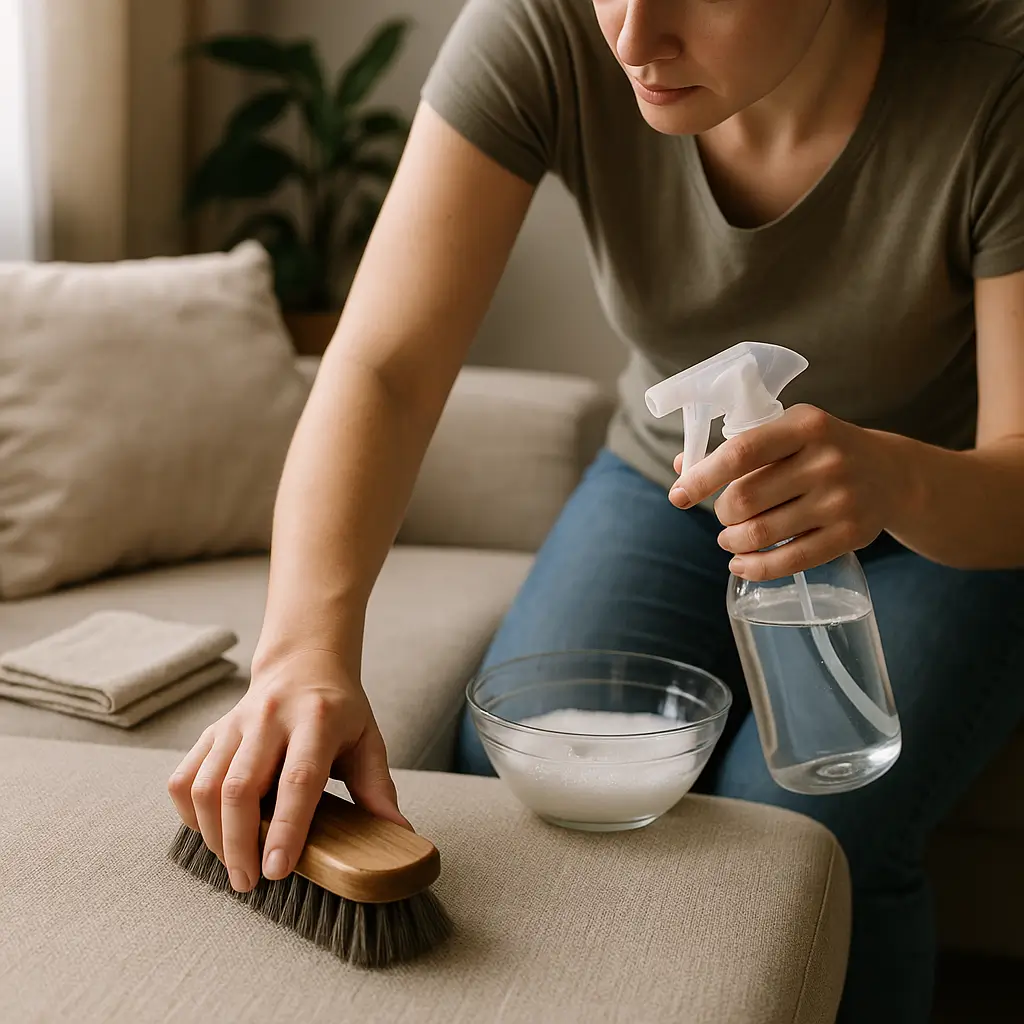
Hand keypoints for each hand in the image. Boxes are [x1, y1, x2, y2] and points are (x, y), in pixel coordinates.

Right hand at [167, 648, 409, 893]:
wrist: (304, 665)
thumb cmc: (340, 711)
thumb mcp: (368, 741)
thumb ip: (378, 789)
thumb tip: (400, 835)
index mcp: (317, 720)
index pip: (297, 778)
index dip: (286, 826)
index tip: (277, 869)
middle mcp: (270, 718)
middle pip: (240, 787)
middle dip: (239, 843)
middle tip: (249, 883)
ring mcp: (235, 723)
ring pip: (206, 786)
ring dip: (214, 836)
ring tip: (234, 866)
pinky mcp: (211, 732)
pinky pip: (184, 778)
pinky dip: (190, 814)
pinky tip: (212, 833)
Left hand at [669, 405, 904, 579]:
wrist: (892, 473)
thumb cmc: (821, 449)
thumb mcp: (787, 432)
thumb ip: (737, 447)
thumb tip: (682, 467)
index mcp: (805, 426)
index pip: (741, 452)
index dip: (702, 477)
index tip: (678, 495)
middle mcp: (826, 461)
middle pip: (745, 499)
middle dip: (722, 513)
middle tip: (724, 515)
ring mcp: (841, 500)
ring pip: (761, 533)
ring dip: (732, 541)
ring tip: (730, 539)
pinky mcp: (850, 535)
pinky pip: (789, 561)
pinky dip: (755, 568)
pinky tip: (741, 565)